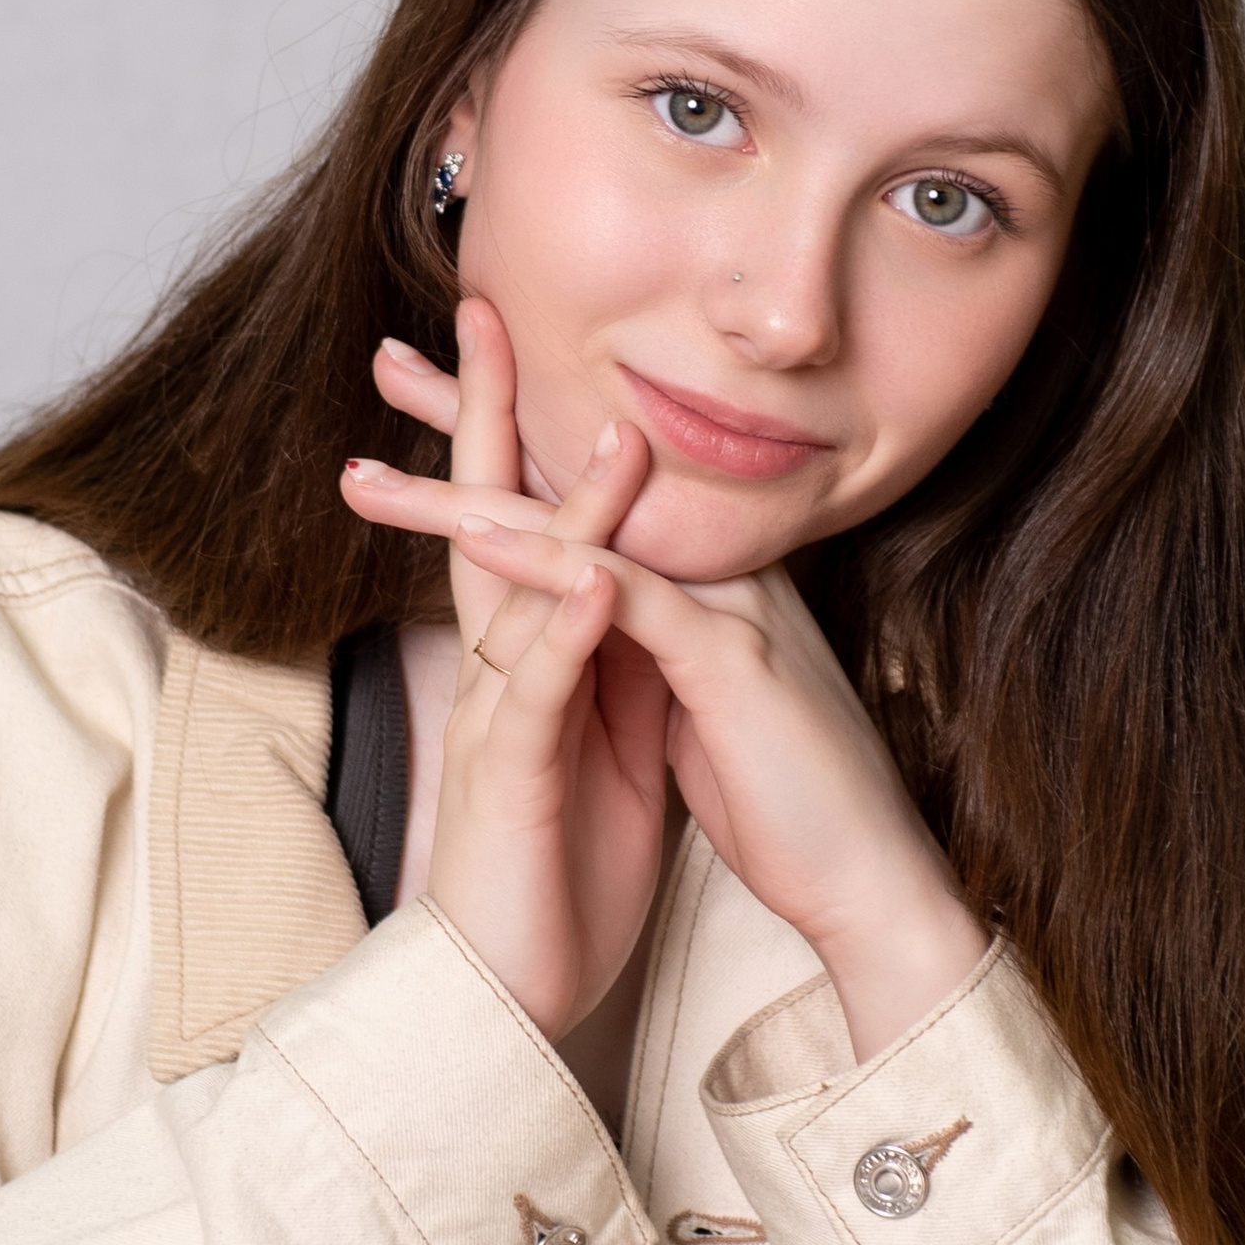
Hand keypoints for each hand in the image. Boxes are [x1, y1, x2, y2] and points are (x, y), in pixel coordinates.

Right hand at [341, 303, 671, 1040]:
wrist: (509, 996)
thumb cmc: (553, 877)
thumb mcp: (601, 749)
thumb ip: (613, 666)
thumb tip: (642, 594)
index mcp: (529, 660)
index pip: (523, 521)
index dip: (516, 428)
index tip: (515, 335)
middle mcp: (499, 673)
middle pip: (492, 522)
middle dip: (488, 416)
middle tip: (485, 312)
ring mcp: (498, 723)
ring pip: (525, 594)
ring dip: (560, 512)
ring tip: (605, 430)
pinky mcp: (512, 785)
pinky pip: (537, 696)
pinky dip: (565, 636)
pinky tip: (594, 584)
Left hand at [345, 313, 989, 1059]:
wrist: (870, 881)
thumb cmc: (789, 805)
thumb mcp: (700, 711)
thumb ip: (656, 655)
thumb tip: (605, 626)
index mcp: (707, 580)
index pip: (595, 489)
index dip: (518, 437)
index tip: (436, 398)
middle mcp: (719, 569)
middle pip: (583, 474)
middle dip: (484, 413)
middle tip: (391, 363)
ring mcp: (728, 605)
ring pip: (585, 520)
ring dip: (471, 490)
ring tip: (374, 472)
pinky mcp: (728, 657)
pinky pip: (623, 591)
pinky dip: (546, 559)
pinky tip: (475, 534)